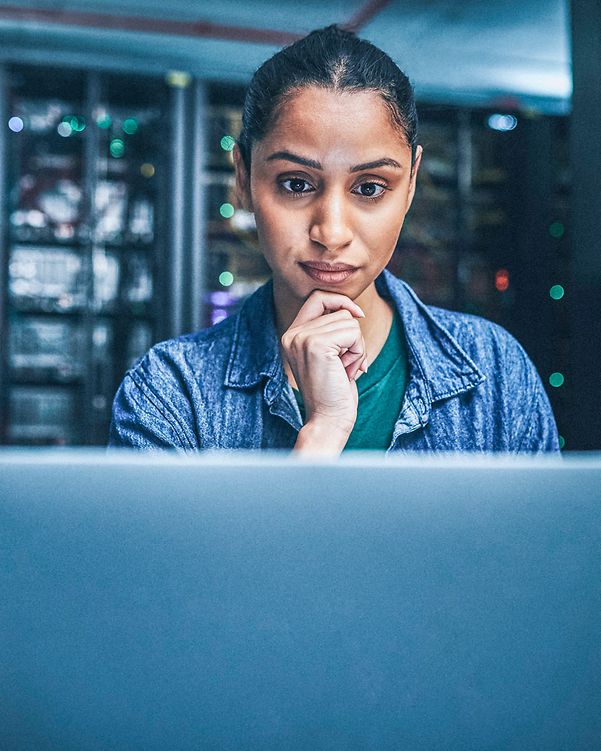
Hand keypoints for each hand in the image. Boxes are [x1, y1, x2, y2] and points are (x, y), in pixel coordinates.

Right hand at [280, 291, 367, 454]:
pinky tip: (347, 371)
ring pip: (349, 321)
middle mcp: (293, 334)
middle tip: (345, 364)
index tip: (358, 316)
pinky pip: (353, 333)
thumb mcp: (330, 356)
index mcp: (292, 335)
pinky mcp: (316, 345)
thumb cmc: (334, 391)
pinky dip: (358, 352)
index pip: (317, 298)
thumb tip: (354, 310)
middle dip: (352, 337)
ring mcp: (303, 338)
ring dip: (356, 347)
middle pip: (339, 310)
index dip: (341, 301)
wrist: (328, 420)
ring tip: (344, 369)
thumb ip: (333, 331)